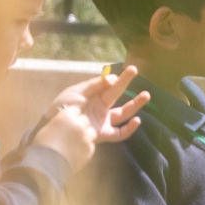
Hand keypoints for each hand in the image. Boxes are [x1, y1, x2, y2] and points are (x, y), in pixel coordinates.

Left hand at [33, 65, 150, 170]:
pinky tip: (137, 121)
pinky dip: (129, 129)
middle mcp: (98, 107)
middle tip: (135, 70)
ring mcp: (102, 121)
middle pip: (115, 94)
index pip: (106, 85)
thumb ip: (95, 85)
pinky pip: (119, 133)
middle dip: (125, 82)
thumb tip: (113, 78)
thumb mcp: (77, 92)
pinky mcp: (103, 134)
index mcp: (91, 96)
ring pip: (122, 113)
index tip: (124, 71)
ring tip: (146, 95)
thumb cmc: (64, 107)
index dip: (114, 78)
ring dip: (135, 104)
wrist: (58, 128)